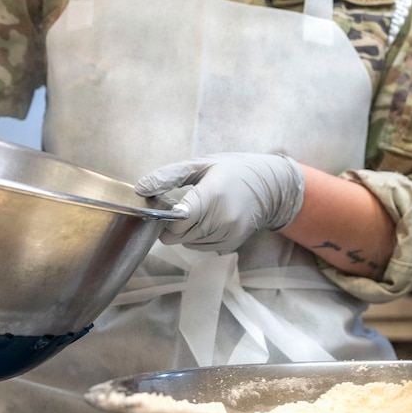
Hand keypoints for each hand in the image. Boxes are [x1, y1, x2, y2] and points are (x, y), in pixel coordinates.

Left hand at [134, 153, 303, 253]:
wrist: (271, 186)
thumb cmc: (233, 170)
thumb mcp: (200, 165)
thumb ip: (168, 176)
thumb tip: (141, 188)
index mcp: (213, 196)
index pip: (176, 221)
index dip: (165, 217)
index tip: (166, 206)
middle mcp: (223, 220)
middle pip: (178, 236)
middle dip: (172, 224)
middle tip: (180, 206)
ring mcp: (229, 235)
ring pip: (187, 244)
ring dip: (185, 231)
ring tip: (197, 211)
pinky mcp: (232, 245)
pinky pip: (200, 247)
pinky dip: (197, 237)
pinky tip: (208, 220)